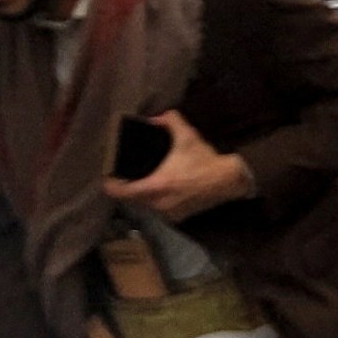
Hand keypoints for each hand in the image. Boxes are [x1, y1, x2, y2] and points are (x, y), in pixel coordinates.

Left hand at [102, 110, 254, 221]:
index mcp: (155, 185)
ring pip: (147, 205)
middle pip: (132, 199)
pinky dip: (161, 201)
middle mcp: (158, 203)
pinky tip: (169, 191)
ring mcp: (168, 213)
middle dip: (131, 188)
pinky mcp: (178, 218)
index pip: (120, 192)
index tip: (109, 176)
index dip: (110, 184)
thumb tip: (155, 118)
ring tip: (151, 182)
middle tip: (133, 176)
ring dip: (146, 195)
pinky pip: (161, 210)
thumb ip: (170, 122)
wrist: (229, 180)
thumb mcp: (187, 136)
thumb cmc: (204, 160)